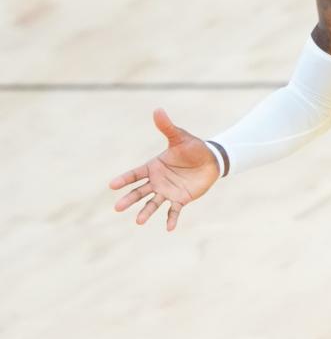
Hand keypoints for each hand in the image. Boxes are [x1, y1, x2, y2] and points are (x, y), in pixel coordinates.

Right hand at [109, 109, 219, 231]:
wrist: (211, 159)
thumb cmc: (193, 147)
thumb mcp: (179, 137)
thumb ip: (167, 127)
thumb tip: (158, 110)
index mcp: (153, 166)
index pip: (135, 174)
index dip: (124, 179)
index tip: (112, 185)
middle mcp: (157, 181)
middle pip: (139, 191)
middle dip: (129, 199)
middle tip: (117, 207)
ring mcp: (168, 191)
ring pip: (153, 203)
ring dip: (145, 212)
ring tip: (138, 221)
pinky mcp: (181, 199)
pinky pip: (174, 211)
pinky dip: (171, 219)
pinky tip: (169, 228)